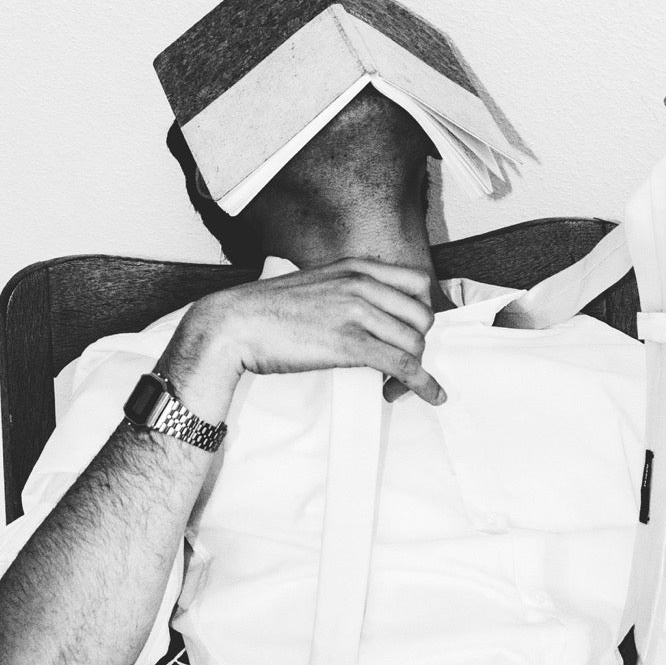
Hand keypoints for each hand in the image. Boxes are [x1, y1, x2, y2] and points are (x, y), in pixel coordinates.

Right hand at [194, 257, 445, 404]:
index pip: (417, 283)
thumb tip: (365, 318)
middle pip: (421, 315)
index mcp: (355, 268)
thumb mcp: (316, 286)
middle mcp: (361, 285)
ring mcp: (356, 313)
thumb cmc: (267, 311)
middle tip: (401, 365)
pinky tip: (431, 396)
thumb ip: (345, 293)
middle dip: (419, 344)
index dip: (422, 311)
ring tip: (393, 386)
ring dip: (413, 370)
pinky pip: (403, 364)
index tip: (413, 333)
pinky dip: (423, 383)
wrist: (234, 324)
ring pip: (414, 343)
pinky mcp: (349, 344)